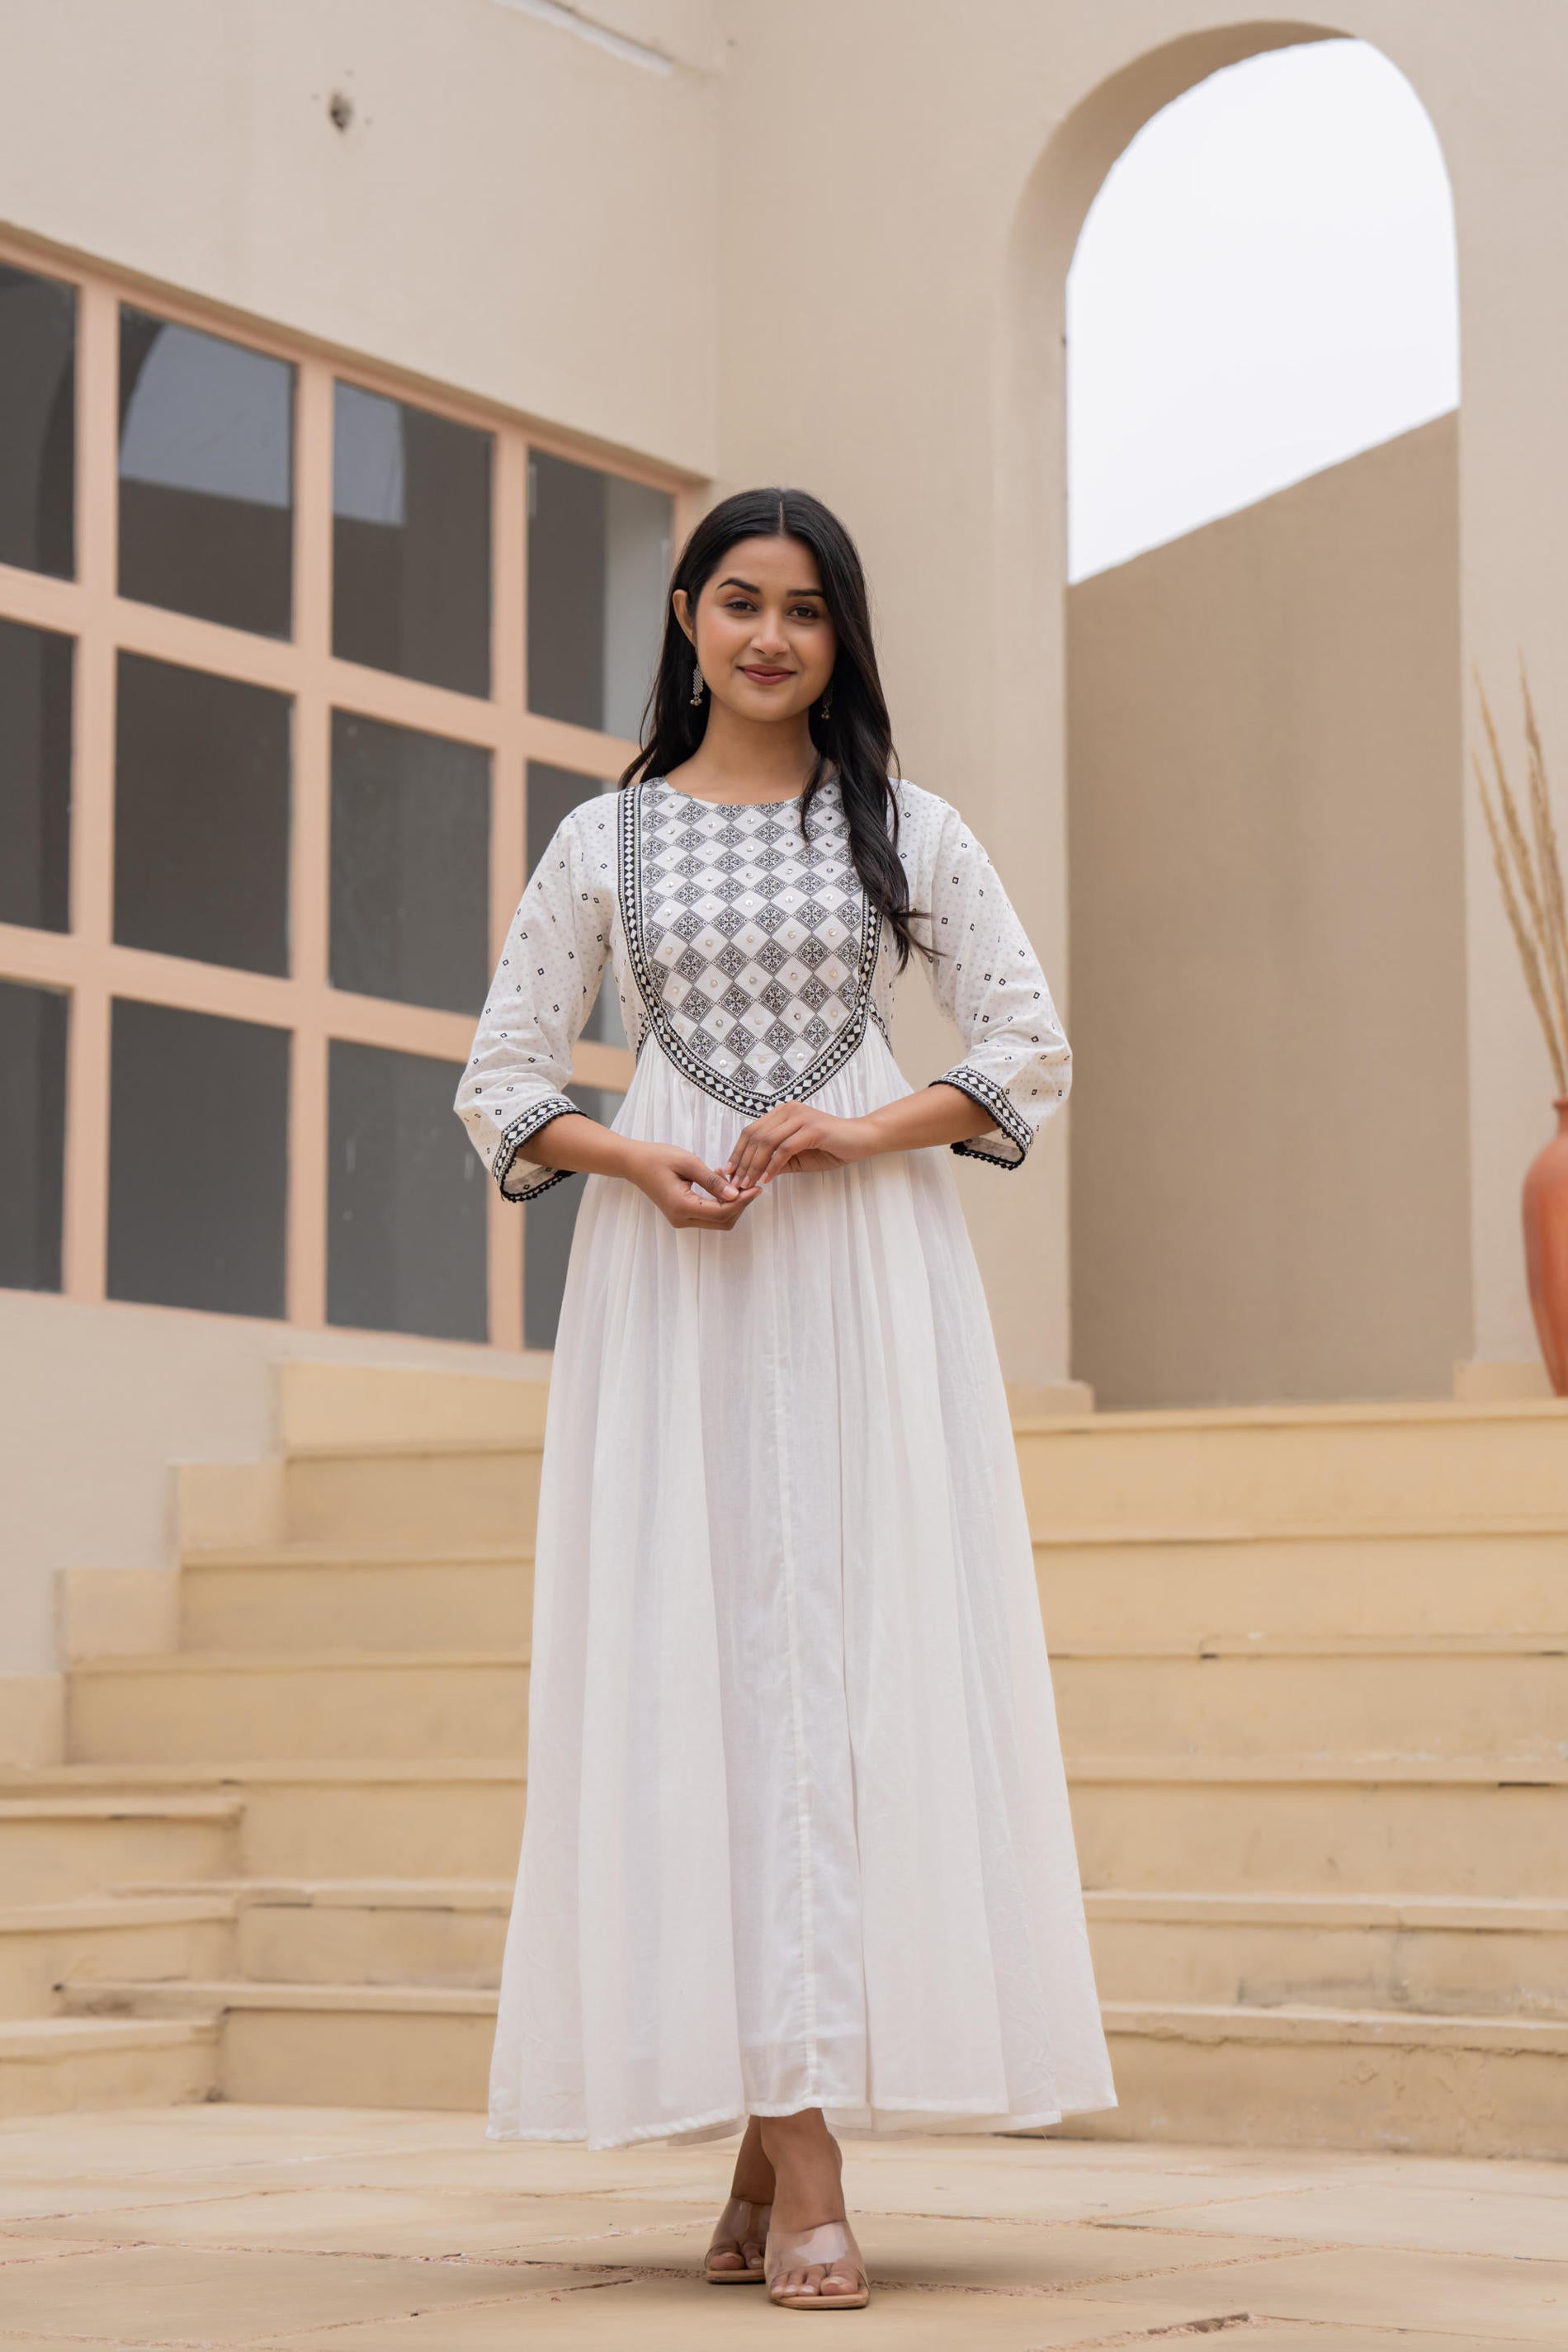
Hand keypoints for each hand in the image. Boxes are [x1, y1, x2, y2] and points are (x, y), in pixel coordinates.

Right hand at [624, 1140, 761, 1230]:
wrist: (634, 1162)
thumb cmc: (658, 1157)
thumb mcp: (688, 1163)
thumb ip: (713, 1181)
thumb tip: (736, 1195)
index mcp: (682, 1206)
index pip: (723, 1212)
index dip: (743, 1201)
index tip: (757, 1187)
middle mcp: (681, 1219)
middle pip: (723, 1221)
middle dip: (740, 1205)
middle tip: (750, 1184)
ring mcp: (681, 1220)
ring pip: (717, 1220)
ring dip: (731, 1204)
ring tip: (734, 1180)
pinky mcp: (681, 1215)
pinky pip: (708, 1214)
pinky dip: (720, 1203)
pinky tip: (722, 1184)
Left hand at [722, 1104, 873, 1190]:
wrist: (862, 1139)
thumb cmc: (831, 1147)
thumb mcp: (797, 1157)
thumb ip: (777, 1161)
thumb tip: (753, 1174)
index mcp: (783, 1113)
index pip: (751, 1131)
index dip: (737, 1152)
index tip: (729, 1172)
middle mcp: (789, 1110)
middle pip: (755, 1135)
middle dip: (742, 1162)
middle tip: (735, 1183)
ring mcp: (800, 1117)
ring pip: (767, 1142)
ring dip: (754, 1166)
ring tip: (747, 1184)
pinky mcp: (812, 1129)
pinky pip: (785, 1148)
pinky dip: (773, 1165)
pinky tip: (767, 1179)